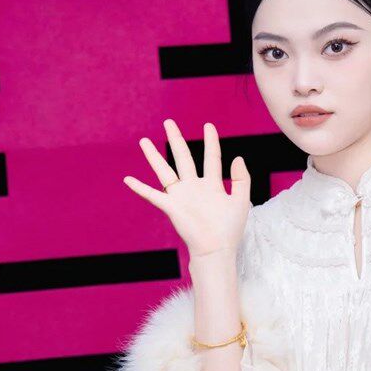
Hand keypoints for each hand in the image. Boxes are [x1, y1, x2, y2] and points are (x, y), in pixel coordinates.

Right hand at [123, 119, 250, 257]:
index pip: (211, 158)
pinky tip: (128, 179)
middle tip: (168, 122)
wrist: (216, 248)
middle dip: (176, 139)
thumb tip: (238, 157)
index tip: (209, 125)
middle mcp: (195, 187)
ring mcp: (181, 196)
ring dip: (154, 157)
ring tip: (143, 141)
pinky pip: (153, 195)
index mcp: (212, 185)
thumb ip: (242, 179)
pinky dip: (140, 188)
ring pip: (165, 171)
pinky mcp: (171, 207)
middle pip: (183, 158)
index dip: (211, 141)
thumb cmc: (230, 229)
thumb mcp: (242, 201)